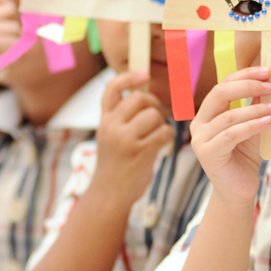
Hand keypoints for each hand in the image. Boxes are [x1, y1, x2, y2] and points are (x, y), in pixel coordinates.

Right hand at [0, 0, 21, 102]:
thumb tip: (23, 10)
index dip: (9, 7)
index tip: (15, 23)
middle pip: (9, 8)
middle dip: (15, 27)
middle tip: (13, 45)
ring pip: (14, 27)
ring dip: (17, 44)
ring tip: (9, 57)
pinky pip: (13, 41)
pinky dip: (17, 54)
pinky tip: (11, 63)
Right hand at [89, 72, 174, 207]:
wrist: (109, 195)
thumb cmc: (115, 166)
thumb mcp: (109, 138)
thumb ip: (120, 119)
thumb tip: (143, 97)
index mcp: (104, 121)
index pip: (112, 89)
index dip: (129, 78)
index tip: (144, 74)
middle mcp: (111, 127)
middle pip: (140, 99)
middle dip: (154, 104)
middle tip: (157, 116)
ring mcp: (125, 139)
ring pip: (154, 115)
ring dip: (162, 124)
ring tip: (157, 136)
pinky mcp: (140, 152)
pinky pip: (164, 132)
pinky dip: (167, 138)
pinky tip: (162, 146)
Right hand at [190, 66, 270, 208]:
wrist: (238, 189)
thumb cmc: (244, 157)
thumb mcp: (252, 126)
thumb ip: (255, 106)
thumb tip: (268, 82)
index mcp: (207, 113)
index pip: (223, 85)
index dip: (244, 75)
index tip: (267, 71)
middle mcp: (199, 123)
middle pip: (220, 93)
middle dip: (248, 85)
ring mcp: (200, 138)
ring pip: (229, 115)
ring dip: (256, 108)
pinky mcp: (207, 153)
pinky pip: (231, 134)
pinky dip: (251, 126)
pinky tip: (268, 122)